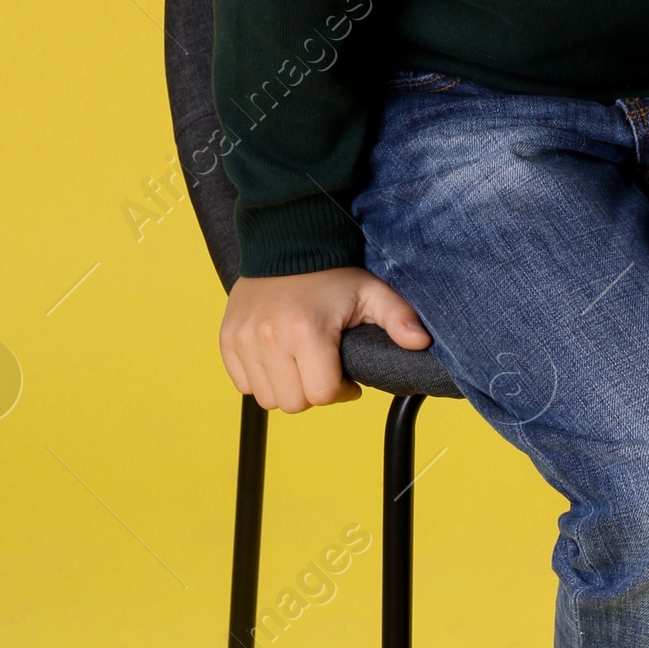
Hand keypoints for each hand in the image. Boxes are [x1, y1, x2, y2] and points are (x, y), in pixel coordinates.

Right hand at [219, 268, 431, 413]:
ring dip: (287, 389)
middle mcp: (270, 338)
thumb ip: (398, 318)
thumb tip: (420, 342)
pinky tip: (278, 360)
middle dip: (313, 393)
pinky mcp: (228, 339)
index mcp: (307, 331)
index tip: (346, 378)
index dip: (340, 392)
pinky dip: (261, 379)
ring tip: (301, 364)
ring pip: (266, 398)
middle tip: (323, 370)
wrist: (286, 244)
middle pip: (293, 403)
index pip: (321, 394)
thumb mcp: (371, 292)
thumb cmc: (333, 274)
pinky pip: (242, 384)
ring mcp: (244, 340)